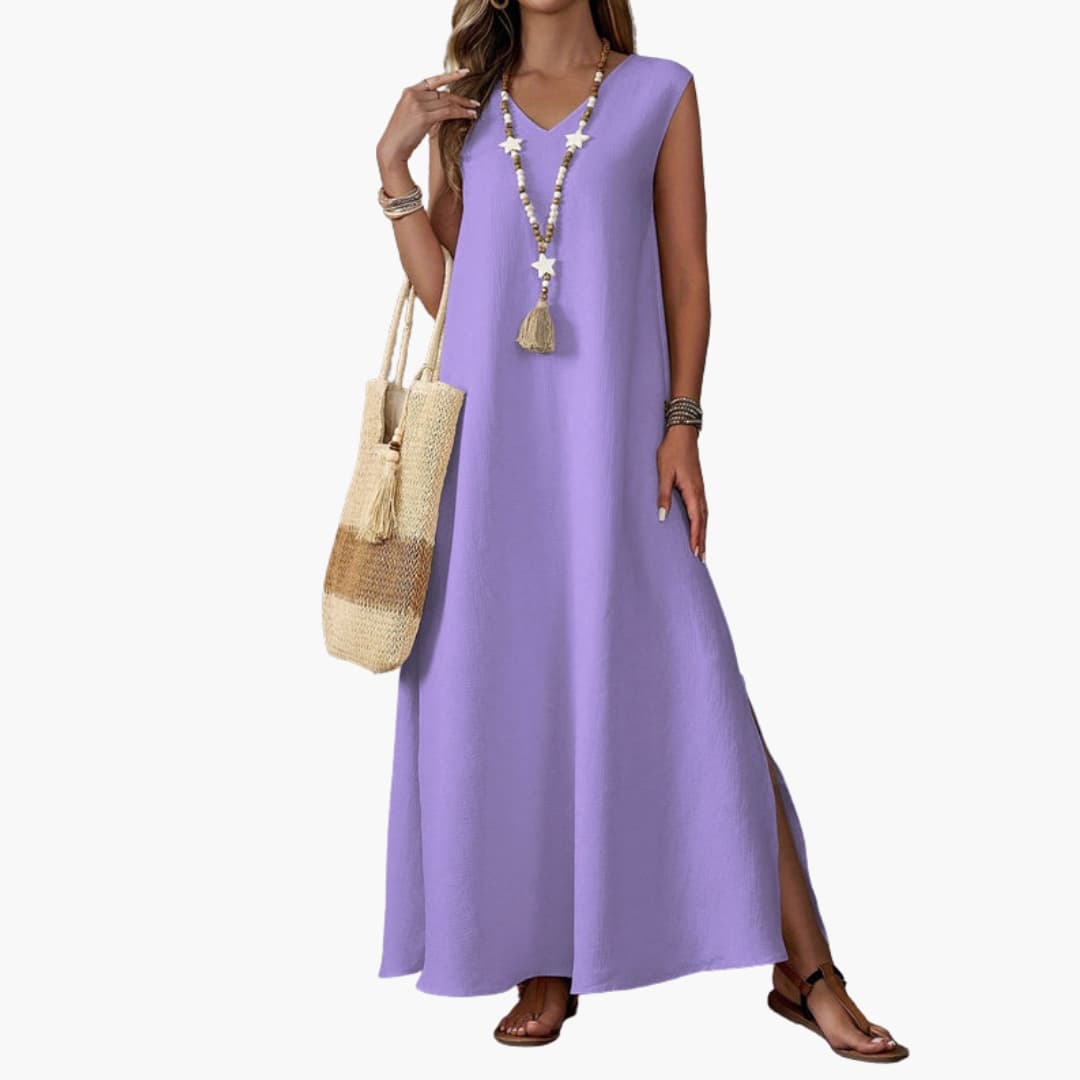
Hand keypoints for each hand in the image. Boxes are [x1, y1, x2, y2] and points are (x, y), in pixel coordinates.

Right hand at [376, 68, 479, 176]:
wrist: (392, 149)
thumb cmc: (401, 137)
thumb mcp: (409, 115)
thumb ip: (423, 106)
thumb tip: (442, 106)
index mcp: (409, 91)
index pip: (433, 80)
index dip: (450, 76)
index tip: (464, 72)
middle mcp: (413, 95)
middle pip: (443, 93)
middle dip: (461, 98)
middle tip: (475, 102)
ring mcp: (418, 105)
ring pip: (447, 102)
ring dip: (463, 106)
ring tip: (475, 110)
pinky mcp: (424, 117)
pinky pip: (447, 112)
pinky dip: (461, 113)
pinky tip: (470, 115)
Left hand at [657, 425, 706, 559]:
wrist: (682, 433)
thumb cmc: (671, 451)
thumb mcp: (663, 473)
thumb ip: (663, 495)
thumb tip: (663, 518)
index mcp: (692, 490)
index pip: (696, 519)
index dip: (695, 537)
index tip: (695, 552)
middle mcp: (699, 492)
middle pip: (703, 521)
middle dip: (702, 540)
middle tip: (701, 558)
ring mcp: (700, 489)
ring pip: (704, 516)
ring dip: (703, 533)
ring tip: (701, 549)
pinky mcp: (697, 486)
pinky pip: (702, 509)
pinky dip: (702, 522)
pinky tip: (699, 527)